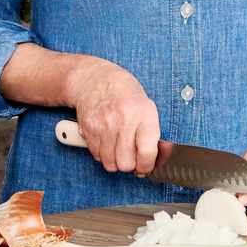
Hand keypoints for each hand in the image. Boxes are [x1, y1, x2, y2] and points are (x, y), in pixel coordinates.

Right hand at [65, 57, 159, 175]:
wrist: (96, 80)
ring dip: (115, 161)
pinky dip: (102, 154)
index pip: (146, 153)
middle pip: (126, 164)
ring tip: (119, 148)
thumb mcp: (147, 108)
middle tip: (132, 156)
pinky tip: (107, 141)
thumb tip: (158, 160)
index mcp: (144, 114)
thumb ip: (153, 135)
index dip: (147, 166)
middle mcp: (123, 120)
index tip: (146, 166)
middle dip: (130, 165)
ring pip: (110, 164)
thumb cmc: (126, 95)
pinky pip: (97, 156)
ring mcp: (103, 125)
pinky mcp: (88, 129)